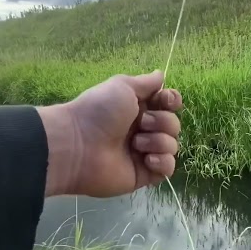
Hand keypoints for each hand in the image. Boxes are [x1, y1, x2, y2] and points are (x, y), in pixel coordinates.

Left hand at [37, 72, 184, 198]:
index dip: (172, 101)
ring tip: (135, 143)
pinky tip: (147, 159)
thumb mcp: (123, 86)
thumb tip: (161, 74)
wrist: (77, 145)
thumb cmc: (99, 111)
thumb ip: (146, 82)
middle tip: (141, 123)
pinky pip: (167, 168)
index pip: (168, 104)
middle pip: (173, 124)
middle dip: (162, 122)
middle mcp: (143, 130)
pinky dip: (163, 162)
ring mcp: (144, 153)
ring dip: (158, 141)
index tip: (166, 101)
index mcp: (138, 108)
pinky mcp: (143, 174)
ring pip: (172, 145)